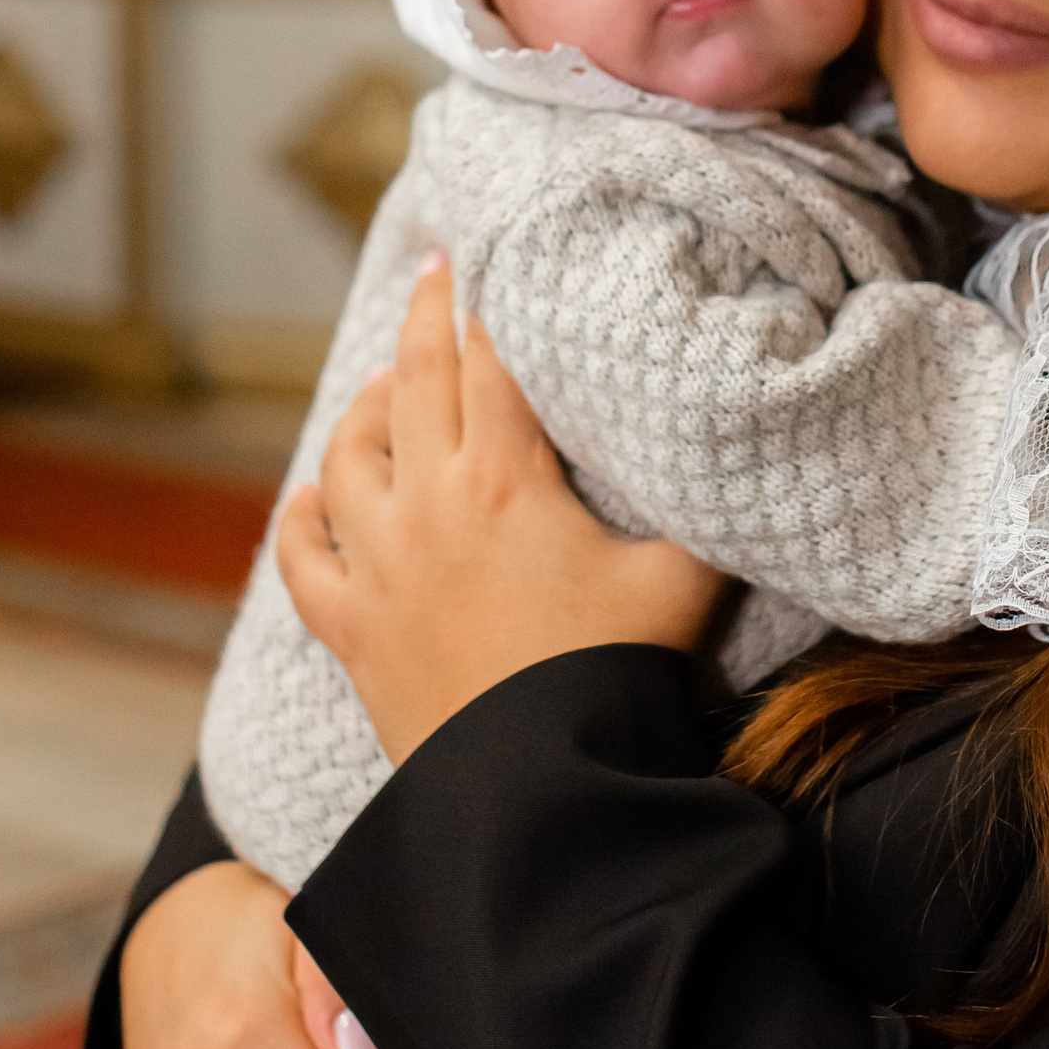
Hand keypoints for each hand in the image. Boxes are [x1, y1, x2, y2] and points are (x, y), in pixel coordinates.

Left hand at [276, 257, 725, 762]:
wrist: (537, 786)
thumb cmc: (614, 677)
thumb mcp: (684, 582)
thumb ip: (705, 513)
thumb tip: (747, 461)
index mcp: (502, 478)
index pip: (487, 363)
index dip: (485, 305)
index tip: (481, 262)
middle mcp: (425, 505)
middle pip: (414, 383)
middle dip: (424, 320)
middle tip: (432, 274)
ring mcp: (376, 566)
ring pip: (346, 456)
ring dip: (365, 409)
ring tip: (387, 385)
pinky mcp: (350, 628)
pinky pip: (304, 558)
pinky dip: (300, 520)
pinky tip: (307, 498)